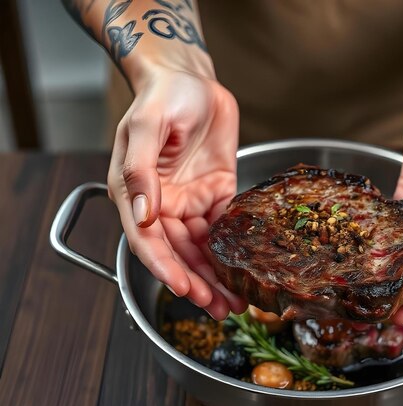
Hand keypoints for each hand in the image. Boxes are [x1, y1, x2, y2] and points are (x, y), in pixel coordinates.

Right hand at [107, 69, 246, 318]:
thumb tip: (142, 217)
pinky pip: (225, 228)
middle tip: (218, 308)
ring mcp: (191, 201)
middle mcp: (163, 204)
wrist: (191, 79)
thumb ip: (140, 173)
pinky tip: (245, 270)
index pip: (148, 241)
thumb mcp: (145, 128)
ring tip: (234, 305)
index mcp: (136, 194)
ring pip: (203, 249)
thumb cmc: (162, 97)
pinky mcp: (217, 193)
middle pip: (178, 253)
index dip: (165, 268)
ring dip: (216, 277)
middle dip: (197, 284)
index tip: (184, 290)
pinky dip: (234, 252)